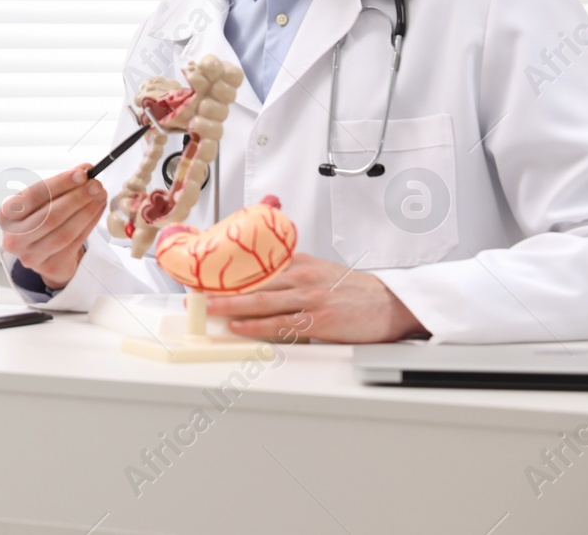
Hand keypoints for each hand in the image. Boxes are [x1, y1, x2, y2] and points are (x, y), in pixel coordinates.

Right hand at [0, 164, 107, 289]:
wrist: (42, 253)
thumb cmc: (40, 219)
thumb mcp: (42, 201)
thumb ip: (60, 185)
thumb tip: (84, 170)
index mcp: (6, 215)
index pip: (33, 196)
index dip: (59, 184)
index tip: (81, 174)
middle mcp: (13, 237)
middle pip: (50, 216)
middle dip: (76, 198)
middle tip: (96, 185)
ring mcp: (30, 256)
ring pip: (64, 232)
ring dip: (86, 212)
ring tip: (99, 196)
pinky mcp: (50, 266)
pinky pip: (75, 243)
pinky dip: (89, 224)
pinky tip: (97, 210)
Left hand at [204, 253, 427, 343]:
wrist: (390, 303)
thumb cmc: (354, 290)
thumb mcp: (319, 269)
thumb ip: (290, 271)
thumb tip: (260, 278)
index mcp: (298, 262)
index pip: (255, 265)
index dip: (226, 271)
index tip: (203, 275)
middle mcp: (300, 277)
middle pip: (253, 282)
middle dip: (221, 288)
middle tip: (196, 292)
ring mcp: (309, 298)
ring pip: (261, 301)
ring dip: (231, 305)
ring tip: (208, 308)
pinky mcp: (318, 320)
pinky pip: (281, 323)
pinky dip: (256, 325)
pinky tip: (239, 326)